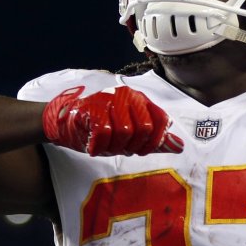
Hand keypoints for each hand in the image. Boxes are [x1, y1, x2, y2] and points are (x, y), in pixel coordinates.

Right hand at [41, 85, 183, 156]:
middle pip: (144, 129)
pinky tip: (93, 146)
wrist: (66, 120)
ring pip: (124, 133)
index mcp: (140, 100)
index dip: (155, 141)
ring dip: (113, 147)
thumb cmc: (100, 127)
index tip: (142, 149)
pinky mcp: (92, 108)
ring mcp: (109, 100)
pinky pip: (104, 133)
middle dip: (133, 146)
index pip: (162, 119)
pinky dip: (98, 146)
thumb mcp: (131, 134)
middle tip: (119, 148)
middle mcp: (127, 96)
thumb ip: (155, 140)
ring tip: (104, 145)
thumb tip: (180, 146)